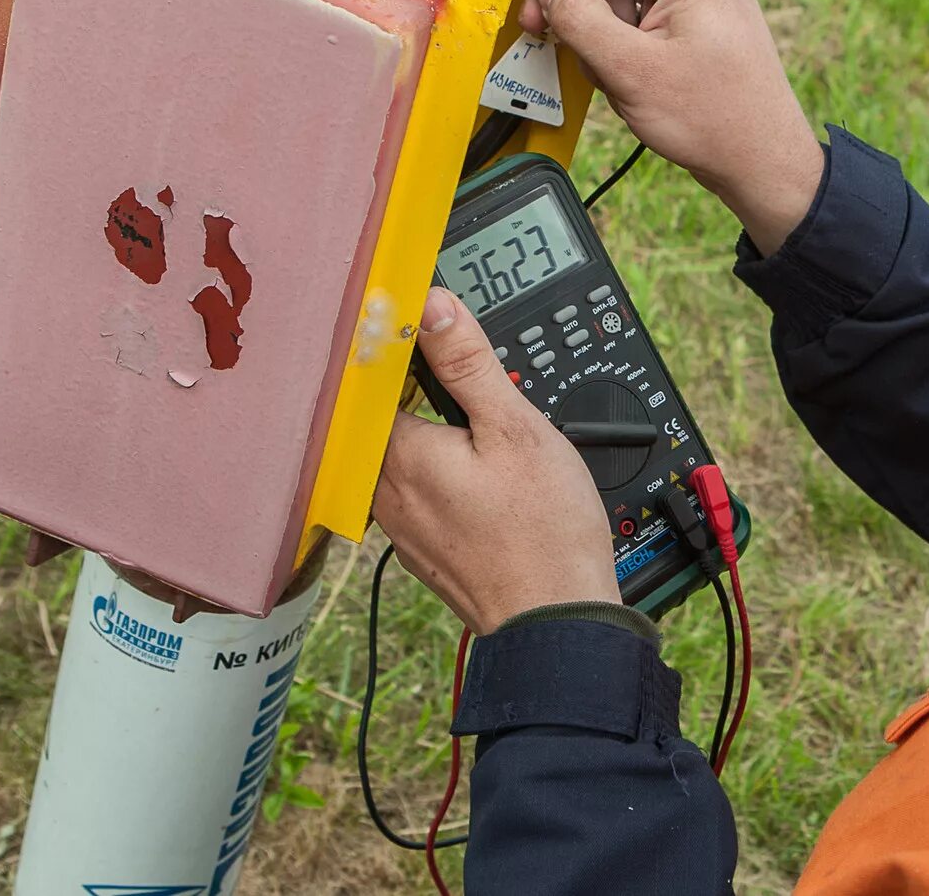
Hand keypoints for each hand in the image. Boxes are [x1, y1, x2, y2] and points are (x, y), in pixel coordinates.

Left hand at [373, 288, 618, 634]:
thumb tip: (433, 308)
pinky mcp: (425, 553)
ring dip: (429, 438)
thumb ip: (468, 365)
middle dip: (417, 393)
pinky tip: (480, 481)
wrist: (555, 621)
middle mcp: (386, 495)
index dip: (395, 349)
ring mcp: (402, 529)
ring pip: (400, 462)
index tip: (416, 328)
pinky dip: (440, 478)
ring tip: (475, 428)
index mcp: (399, 456)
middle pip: (384, 421)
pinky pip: (418, 498)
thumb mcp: (516, 428)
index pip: (373, 382)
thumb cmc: (543, 531)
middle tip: (459, 375)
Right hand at [502, 0, 824, 254]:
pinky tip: (627, 70)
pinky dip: (618, 34)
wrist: (762, 160)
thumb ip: (580, 20)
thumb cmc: (715, 121)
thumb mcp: (630, 71)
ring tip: (612, 70)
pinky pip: (638, 4)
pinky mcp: (696, 11)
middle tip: (540, 25)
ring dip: (598, 20)